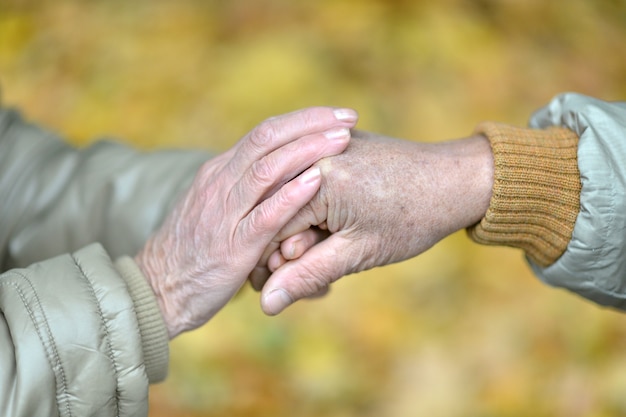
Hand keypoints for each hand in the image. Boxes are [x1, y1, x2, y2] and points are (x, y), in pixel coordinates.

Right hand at [134, 107, 357, 337]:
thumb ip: (241, 192)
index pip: (263, 133)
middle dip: (311, 123)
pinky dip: (292, 195)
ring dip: (308, 150)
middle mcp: (220, 183)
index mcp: (219, 172)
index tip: (334, 116)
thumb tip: (277, 177)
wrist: (155, 290)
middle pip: (268, 138)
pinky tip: (317, 180)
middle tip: (348, 116)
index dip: (302, 121)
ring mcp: (224, 212)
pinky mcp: (232, 245)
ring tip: (342, 138)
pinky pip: (265, 214)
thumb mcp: (213, 210)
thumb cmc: (192, 252)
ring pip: (268, 168)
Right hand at [251, 130, 493, 314]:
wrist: (453, 180)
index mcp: (317, 176)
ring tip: (330, 256)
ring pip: (290, 200)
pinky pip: (306, 182)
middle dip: (290, 252)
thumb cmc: (412, 218)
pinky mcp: (332, 146)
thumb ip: (307, 275)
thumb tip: (267, 304)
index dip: (272, 264)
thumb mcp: (358, 253)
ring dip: (302, 233)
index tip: (281, 287)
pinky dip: (313, 211)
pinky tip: (331, 233)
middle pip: (276, 212)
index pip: (268, 227)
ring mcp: (322, 144)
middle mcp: (313, 151)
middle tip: (317, 279)